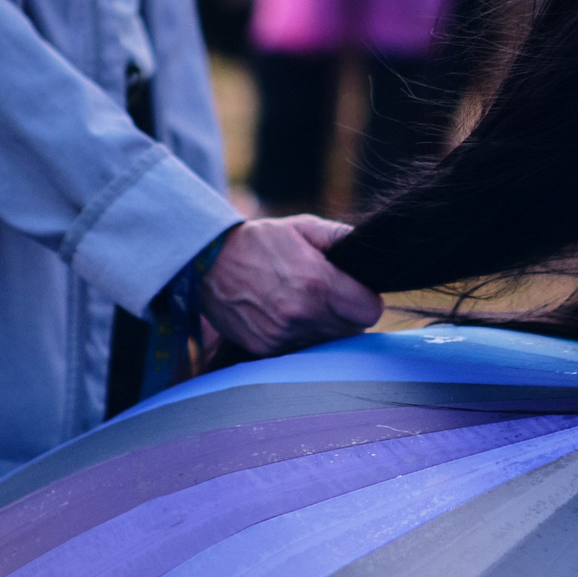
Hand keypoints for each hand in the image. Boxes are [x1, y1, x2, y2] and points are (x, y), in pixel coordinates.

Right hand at [200, 216, 382, 355]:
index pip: (370, 312)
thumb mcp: (303, 227)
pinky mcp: (267, 349)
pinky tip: (286, 315)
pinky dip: (300, 336)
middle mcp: (302, 314)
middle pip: (352, 330)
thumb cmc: (260, 241)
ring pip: (328, 343)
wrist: (207, 262)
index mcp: (318, 282)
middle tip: (328, 295)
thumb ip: (341, 237)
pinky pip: (301, 350)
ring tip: (304, 303)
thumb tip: (369, 249)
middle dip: (347, 314)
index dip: (367, 300)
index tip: (356, 291)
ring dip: (324, 327)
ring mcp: (283, 335)